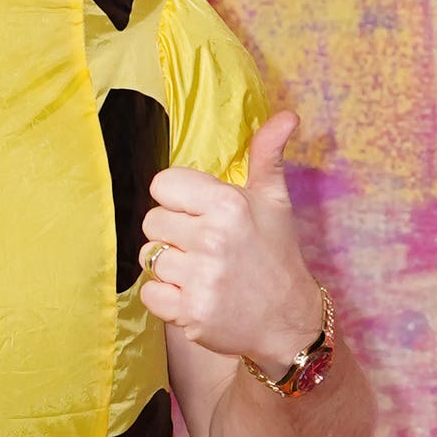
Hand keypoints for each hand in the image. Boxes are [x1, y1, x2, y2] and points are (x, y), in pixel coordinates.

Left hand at [141, 113, 320, 372]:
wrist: (288, 321)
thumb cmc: (276, 255)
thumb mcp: (274, 201)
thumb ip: (267, 155)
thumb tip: (287, 115)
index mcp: (227, 204)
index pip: (162, 185)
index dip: (176, 200)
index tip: (197, 213)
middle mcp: (212, 239)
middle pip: (151, 223)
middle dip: (172, 235)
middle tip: (203, 248)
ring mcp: (200, 279)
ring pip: (148, 259)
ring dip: (168, 267)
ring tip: (200, 272)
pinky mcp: (190, 313)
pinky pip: (148, 294)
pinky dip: (165, 298)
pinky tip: (193, 295)